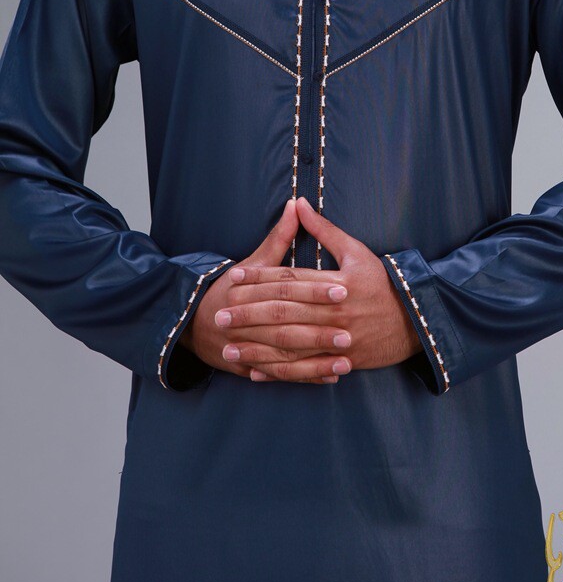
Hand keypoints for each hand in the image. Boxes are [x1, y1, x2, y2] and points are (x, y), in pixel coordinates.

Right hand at [179, 199, 351, 383]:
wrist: (193, 323)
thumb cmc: (229, 289)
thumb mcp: (253, 261)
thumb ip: (278, 237)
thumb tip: (296, 204)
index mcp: (245, 291)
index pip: (285, 289)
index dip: (314, 290)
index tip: (344, 290)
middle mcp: (243, 321)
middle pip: (285, 326)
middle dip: (318, 331)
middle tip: (350, 332)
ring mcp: (244, 347)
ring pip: (284, 355)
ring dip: (316, 360)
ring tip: (347, 359)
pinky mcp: (248, 367)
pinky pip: (280, 374)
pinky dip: (306, 376)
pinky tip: (331, 376)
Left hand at [245, 195, 422, 382]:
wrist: (416, 320)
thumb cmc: (383, 282)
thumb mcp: (357, 251)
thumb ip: (324, 229)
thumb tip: (298, 203)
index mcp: (337, 283)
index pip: (290, 279)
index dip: (259, 278)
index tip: (233, 278)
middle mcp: (335, 312)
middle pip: (284, 312)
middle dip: (249, 314)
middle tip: (220, 315)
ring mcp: (338, 339)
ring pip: (290, 344)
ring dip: (257, 348)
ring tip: (228, 348)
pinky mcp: (341, 361)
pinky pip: (305, 369)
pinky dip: (280, 372)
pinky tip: (255, 372)